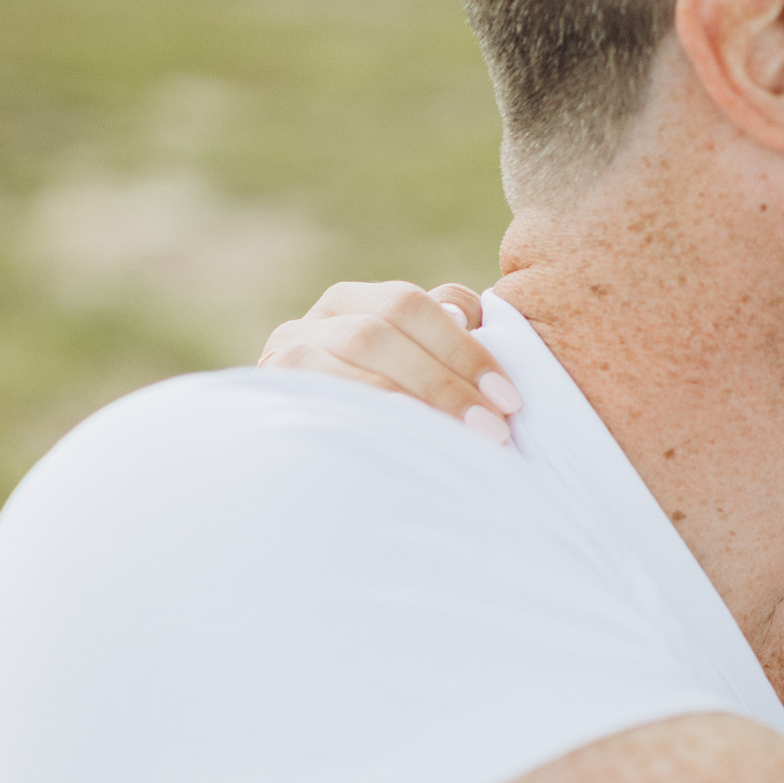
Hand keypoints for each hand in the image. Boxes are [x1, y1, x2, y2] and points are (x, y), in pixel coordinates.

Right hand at [257, 280, 519, 440]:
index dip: (466, 349)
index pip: (412, 304)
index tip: (510, 399)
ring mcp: (288, 352)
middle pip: (387, 325)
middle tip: (495, 428)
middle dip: (448, 378)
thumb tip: (466, 316)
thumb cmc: (377, 420)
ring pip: (362, 349)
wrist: (296, 480)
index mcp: (354, 302)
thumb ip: (444, 336)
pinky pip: (328, 389)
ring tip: (466, 441)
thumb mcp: (412, 374)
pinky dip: (375, 406)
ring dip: (421, 395)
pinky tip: (408, 436)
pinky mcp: (274, 388)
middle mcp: (317, 320)